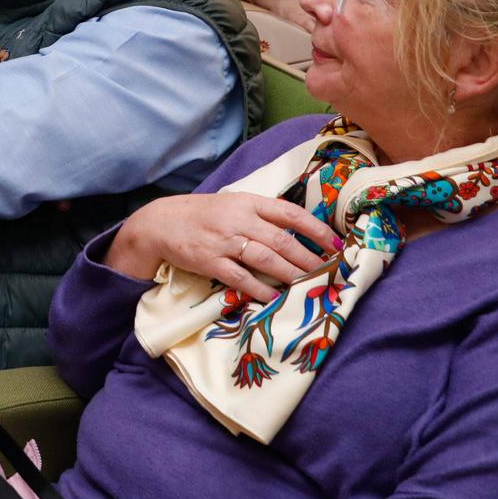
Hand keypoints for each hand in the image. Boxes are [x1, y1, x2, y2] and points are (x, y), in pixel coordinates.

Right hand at [106, 191, 341, 303]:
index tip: (336, 243)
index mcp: (247, 201)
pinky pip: (241, 278)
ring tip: (310, 285)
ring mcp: (224, 241)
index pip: (289, 213)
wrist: (161, 222)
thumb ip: (261, 215)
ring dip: (292, 274)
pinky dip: (261, 289)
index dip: (316, 229)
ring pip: (266, 259)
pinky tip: (276, 297)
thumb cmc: (203, 214)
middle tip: (330, 272)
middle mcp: (238, 219)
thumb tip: (300, 231)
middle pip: (282, 240)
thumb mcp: (233, 204)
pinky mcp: (210, 261)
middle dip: (310, 258)